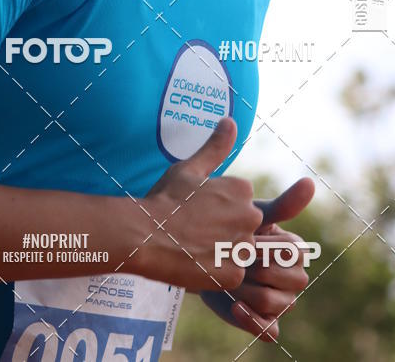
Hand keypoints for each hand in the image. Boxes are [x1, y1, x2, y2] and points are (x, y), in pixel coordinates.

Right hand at [141, 117, 263, 291]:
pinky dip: (216, 272)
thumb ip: (215, 147)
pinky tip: (196, 262)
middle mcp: (249, 216)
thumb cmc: (165, 199)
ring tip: (194, 246)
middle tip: (195, 229)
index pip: (240, 201)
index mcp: (241, 190)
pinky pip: (231, 273)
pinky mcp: (232, 273)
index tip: (198, 209)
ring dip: (222, 251)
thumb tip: (230, 121)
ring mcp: (242, 247)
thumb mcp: (189, 169)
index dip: (218, 207)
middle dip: (224, 229)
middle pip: (243, 225)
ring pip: (238, 250)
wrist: (144, 235)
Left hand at [200, 178, 314, 341]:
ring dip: (249, 290)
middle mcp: (294, 277)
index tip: (245, 241)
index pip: (294, 252)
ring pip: (276, 303)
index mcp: (295, 250)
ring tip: (230, 280)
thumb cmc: (230, 231)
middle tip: (236, 260)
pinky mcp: (266, 323)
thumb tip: (310, 182)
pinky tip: (235, 306)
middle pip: (291, 280)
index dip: (268, 248)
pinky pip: (270, 331)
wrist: (201, 256)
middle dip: (259, 269)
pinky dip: (252, 321)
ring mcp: (282, 302)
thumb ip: (283, 204)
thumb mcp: (253, 216)